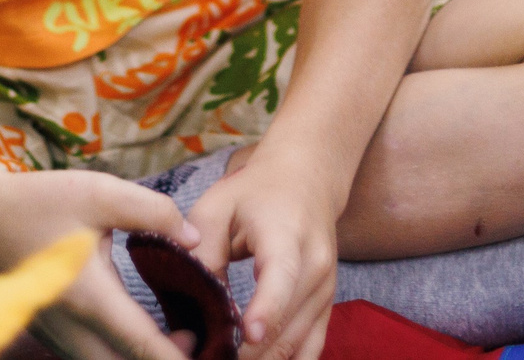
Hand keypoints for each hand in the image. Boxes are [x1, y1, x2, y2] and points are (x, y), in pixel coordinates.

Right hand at [0, 169, 194, 359]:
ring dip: (141, 357)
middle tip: (198, 335)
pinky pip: (91, 357)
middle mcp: (74, 330)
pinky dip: (120, 353)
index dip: (182, 355)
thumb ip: (153, 213)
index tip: (212, 347)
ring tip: (174, 334)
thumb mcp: (100, 193)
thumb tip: (192, 240)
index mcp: (91, 298)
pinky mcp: (51, 335)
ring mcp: (59, 338)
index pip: (144, 346)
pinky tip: (137, 330)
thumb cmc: (38, 203)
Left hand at [186, 147, 345, 359]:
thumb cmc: (254, 193)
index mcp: (287, 236)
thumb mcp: (218, 206)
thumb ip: (204, 249)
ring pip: (297, 346)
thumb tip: (196, 301)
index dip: (266, 308)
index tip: (248, 334)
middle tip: (209, 359)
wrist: (306, 181)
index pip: (282, 276)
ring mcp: (326, 291)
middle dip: (248, 353)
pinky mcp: (327, 307)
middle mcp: (316, 267)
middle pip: (288, 324)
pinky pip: (310, 350)